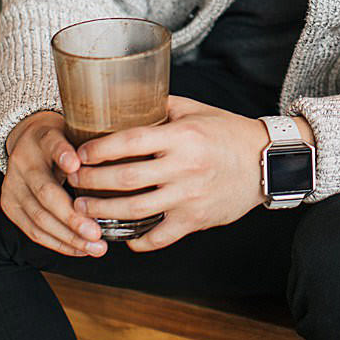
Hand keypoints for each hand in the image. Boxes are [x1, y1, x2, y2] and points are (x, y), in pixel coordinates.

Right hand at [0, 111, 104, 257]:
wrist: (28, 144)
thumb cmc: (63, 143)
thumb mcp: (76, 135)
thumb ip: (93, 149)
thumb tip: (126, 169)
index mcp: (41, 138)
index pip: (52, 144)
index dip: (62, 154)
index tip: (75, 165)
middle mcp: (23, 161)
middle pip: (45, 192)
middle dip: (72, 217)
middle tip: (97, 233)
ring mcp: (12, 185)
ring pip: (39, 218)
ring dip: (69, 237)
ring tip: (95, 247)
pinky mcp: (9, 206)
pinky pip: (33, 231)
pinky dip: (59, 243)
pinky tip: (80, 249)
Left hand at [68, 97, 271, 250]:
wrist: (267, 163)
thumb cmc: (228, 132)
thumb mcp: (196, 111)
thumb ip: (161, 106)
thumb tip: (125, 98)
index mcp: (182, 137)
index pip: (130, 142)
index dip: (100, 150)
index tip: (79, 154)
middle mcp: (184, 167)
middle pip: (126, 179)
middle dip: (91, 182)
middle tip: (72, 182)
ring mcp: (190, 196)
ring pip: (137, 210)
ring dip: (104, 212)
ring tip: (82, 209)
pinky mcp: (196, 220)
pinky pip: (162, 236)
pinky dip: (140, 241)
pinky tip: (123, 238)